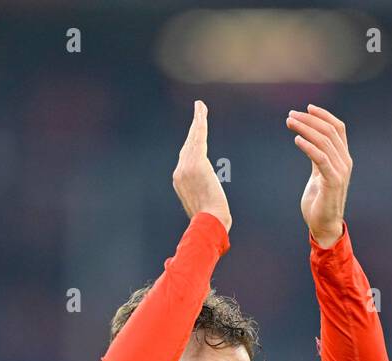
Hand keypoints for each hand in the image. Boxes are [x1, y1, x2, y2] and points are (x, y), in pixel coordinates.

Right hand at [172, 100, 230, 232]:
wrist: (209, 222)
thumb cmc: (211, 220)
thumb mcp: (204, 206)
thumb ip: (203, 196)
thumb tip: (210, 201)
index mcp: (180, 180)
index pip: (185, 156)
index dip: (190, 142)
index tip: (195, 131)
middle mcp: (180, 171)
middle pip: (188, 144)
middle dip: (194, 127)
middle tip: (199, 110)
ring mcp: (186, 167)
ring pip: (193, 138)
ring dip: (198, 120)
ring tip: (201, 106)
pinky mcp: (197, 163)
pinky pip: (199, 138)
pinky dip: (200, 123)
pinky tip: (202, 112)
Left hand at [286, 104, 350, 247]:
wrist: (324, 225)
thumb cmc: (319, 201)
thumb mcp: (318, 174)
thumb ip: (317, 157)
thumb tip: (307, 139)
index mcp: (343, 158)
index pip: (338, 128)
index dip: (323, 115)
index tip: (306, 108)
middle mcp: (345, 161)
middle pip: (329, 131)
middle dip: (309, 120)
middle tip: (290, 115)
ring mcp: (341, 171)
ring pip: (324, 141)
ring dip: (305, 129)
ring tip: (290, 123)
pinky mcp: (333, 181)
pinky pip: (320, 158)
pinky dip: (308, 146)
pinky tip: (296, 140)